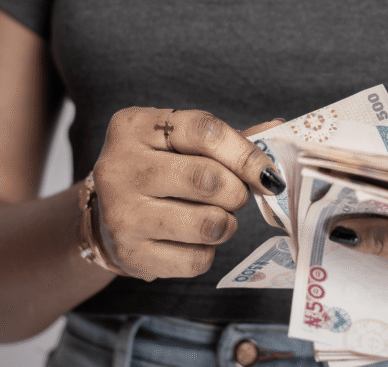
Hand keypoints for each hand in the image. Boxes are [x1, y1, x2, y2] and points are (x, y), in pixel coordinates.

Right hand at [90, 108, 285, 280]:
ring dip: (226, 223)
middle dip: (237, 191)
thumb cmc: (159, 168)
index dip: (246, 154)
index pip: (205, 132)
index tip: (268, 173)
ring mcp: (121, 213)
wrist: (108, 213)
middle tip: (234, 195)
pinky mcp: (130, 254)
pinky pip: (197, 259)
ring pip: (208, 223)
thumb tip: (279, 130)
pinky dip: (207, 251)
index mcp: (134, 127)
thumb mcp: (181, 142)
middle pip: (207, 179)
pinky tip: (191, 239)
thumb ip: (229, 138)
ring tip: (215, 216)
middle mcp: (120, 166)